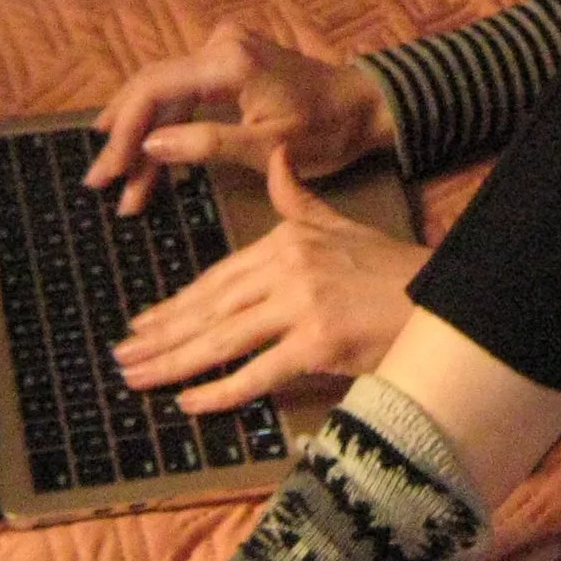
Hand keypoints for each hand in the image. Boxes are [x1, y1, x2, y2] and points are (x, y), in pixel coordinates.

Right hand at [88, 22, 396, 214]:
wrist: (365, 106)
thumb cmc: (326, 131)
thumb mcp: (267, 148)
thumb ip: (205, 145)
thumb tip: (149, 147)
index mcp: (228, 61)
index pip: (155, 90)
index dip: (124, 134)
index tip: (108, 174)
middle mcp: (220, 43)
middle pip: (152, 87)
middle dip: (125, 138)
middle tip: (101, 182)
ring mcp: (224, 46)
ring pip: (165, 90)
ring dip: (143, 136)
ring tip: (123, 182)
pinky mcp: (229, 58)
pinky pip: (184, 89)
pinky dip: (167, 123)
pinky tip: (148, 156)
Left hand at [113, 147, 430, 412]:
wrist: (440, 300)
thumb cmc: (389, 269)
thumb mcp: (340, 224)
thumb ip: (298, 198)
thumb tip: (276, 158)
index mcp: (286, 240)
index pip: (217, 277)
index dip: (175, 304)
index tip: (141, 324)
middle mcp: (287, 267)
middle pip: (209, 308)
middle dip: (160, 336)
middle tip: (120, 358)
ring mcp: (302, 305)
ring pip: (222, 339)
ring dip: (173, 363)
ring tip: (136, 379)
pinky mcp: (318, 342)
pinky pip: (256, 372)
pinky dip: (219, 391)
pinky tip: (188, 403)